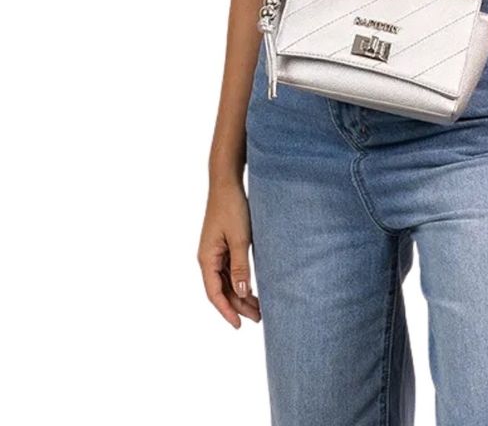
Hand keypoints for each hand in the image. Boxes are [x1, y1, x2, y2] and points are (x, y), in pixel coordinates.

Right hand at [197, 181, 260, 328]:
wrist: (227, 184)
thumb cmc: (232, 208)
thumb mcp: (240, 239)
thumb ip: (240, 266)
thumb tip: (242, 293)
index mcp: (207, 258)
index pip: (214, 293)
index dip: (226, 311)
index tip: (239, 325)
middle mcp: (208, 258)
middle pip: (222, 290)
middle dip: (238, 305)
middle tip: (258, 318)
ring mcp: (215, 252)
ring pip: (227, 281)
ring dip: (241, 295)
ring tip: (258, 308)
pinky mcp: (224, 245)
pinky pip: (230, 270)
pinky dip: (240, 281)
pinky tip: (252, 288)